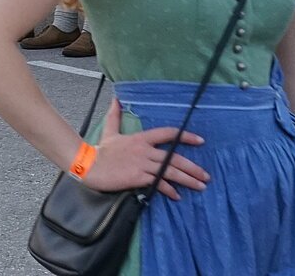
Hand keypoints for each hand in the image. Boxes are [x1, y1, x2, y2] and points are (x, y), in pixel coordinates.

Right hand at [77, 100, 209, 200]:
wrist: (89, 166)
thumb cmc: (100, 150)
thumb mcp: (109, 131)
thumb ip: (115, 116)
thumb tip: (116, 99)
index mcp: (140, 138)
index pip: (167, 133)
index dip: (185, 136)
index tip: (200, 140)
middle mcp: (145, 151)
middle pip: (175, 158)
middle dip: (193, 168)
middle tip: (206, 176)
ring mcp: (143, 165)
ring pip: (171, 171)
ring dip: (188, 180)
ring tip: (200, 186)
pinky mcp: (139, 178)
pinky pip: (159, 184)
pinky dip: (170, 190)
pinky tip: (177, 195)